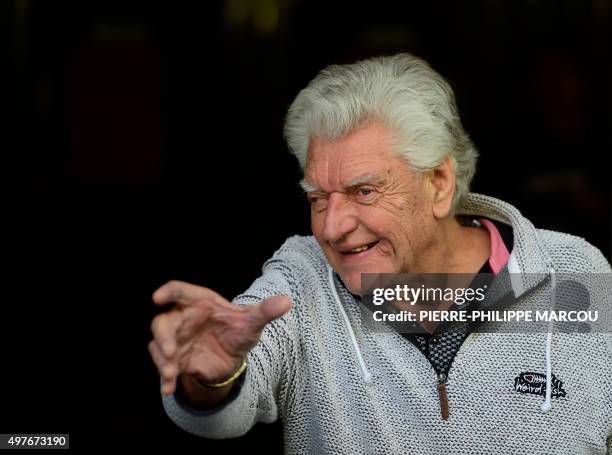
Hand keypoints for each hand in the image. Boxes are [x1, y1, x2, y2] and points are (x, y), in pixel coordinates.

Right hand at [149, 280, 291, 394]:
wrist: (234, 358)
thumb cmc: (238, 331)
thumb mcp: (252, 323)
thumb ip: (265, 311)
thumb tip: (287, 301)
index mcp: (200, 303)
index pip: (179, 291)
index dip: (167, 292)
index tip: (157, 298)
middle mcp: (183, 319)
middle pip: (162, 322)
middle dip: (163, 336)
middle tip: (170, 351)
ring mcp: (176, 340)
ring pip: (159, 346)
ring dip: (161, 360)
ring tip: (171, 373)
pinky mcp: (176, 360)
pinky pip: (164, 368)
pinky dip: (165, 379)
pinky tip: (168, 389)